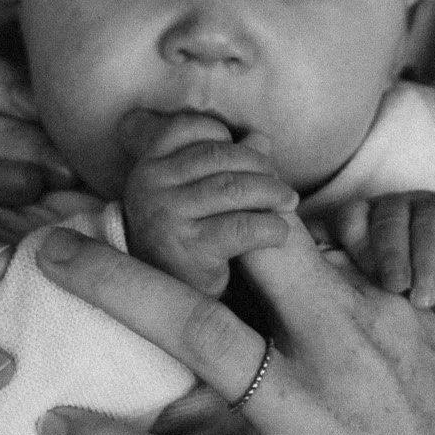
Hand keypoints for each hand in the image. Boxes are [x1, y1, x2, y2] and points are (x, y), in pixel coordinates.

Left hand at [31, 217, 434, 434]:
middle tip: (92, 186)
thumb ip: (376, 313)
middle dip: (159, 210)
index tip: (176, 175)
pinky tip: (57, 426)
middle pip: (234, 253)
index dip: (227, 194)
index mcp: (378, 314)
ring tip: (51, 258)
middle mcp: (336, 352)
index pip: (290, 230)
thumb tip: (326, 271)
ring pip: (196, 336)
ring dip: (116, 288)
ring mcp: (304, 428)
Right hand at [122, 112, 297, 294]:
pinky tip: (279, 233)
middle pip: (218, 156)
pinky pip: (242, 225)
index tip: (249, 160)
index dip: (225, 138)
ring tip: (288, 205)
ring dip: (272, 193)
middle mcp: (148, 186)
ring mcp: (165, 215)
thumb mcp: (194, 198)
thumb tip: (261, 136)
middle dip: (260, 167)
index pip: (187, 129)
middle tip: (284, 188)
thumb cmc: (186, 243)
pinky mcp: (188, 247)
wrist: (172, 306)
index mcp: (147, 167)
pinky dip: (269, 226)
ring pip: (233, 187)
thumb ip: (222, 164)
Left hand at [322, 194, 434, 355]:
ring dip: (427, 259)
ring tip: (423, 299)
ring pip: (430, 222)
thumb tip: (286, 311)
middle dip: (391, 255)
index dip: (354, 245)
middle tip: (393, 289)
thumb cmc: (385, 295)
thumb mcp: (355, 290)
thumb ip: (325, 286)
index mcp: (359, 219)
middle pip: (389, 219)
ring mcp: (434, 209)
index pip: (350, 219)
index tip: (355, 280)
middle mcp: (394, 208)